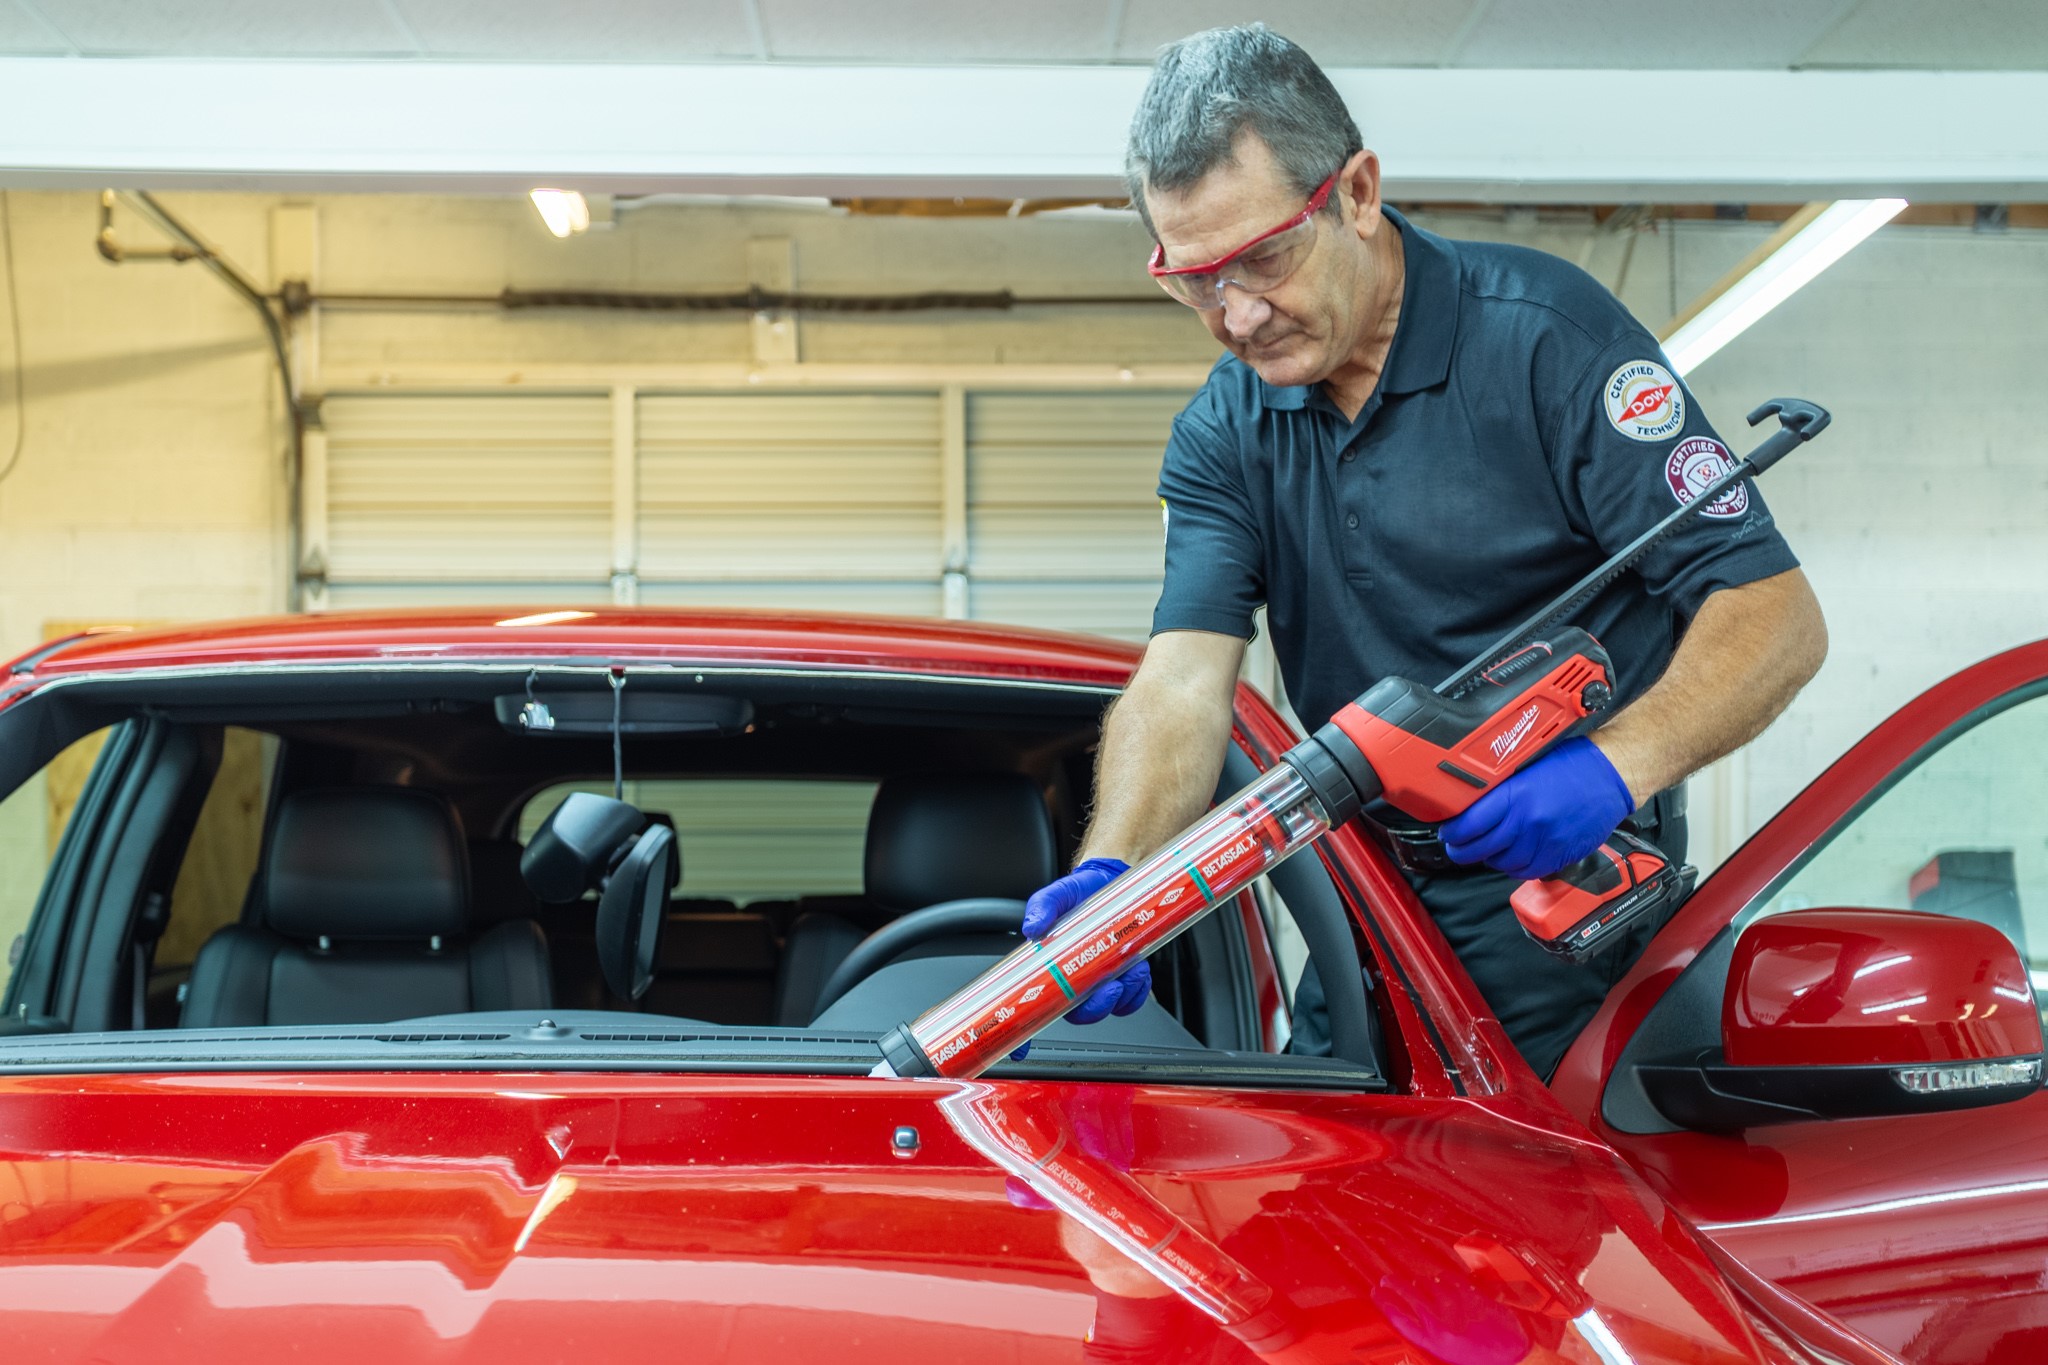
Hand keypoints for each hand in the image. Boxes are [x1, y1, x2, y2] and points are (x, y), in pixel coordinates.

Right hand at [1011, 858, 1150, 1056]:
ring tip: (1126, 972)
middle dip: (1094, 1009)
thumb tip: (1033, 927)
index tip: (1020, 1050)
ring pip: (1109, 1009)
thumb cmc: (1078, 895)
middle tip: (1106, 989)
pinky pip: (1132, 998)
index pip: (1031, 1010)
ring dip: (1121, 996)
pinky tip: (1136, 970)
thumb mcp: (1056, 895)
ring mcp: (1100, 981)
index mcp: (1049, 971)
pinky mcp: (1124, 977)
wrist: (1109, 884)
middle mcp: (1073, 982)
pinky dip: (1137, 989)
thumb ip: (1042, 906)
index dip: (1024, 1035)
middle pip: (1077, 1015)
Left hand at [1439, 738, 1633, 880]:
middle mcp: (1528, 821)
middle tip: (1457, 847)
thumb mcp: (1526, 765)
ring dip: (1489, 859)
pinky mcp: (1561, 854)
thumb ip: (1499, 787)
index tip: (1448, 832)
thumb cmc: (1571, 763)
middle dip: (1463, 851)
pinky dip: (1514, 868)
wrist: (1611, 774)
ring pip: (1503, 863)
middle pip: (1481, 848)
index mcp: (1515, 795)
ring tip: (1486, 850)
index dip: (1453, 833)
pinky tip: (1512, 857)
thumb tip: (1468, 802)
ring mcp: (1545, 841)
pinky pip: (1528, 871)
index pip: (1469, 825)